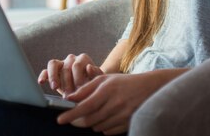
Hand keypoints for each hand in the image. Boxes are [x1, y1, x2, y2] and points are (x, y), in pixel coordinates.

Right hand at [37, 53, 103, 96]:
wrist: (88, 88)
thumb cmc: (94, 85)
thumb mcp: (98, 81)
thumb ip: (96, 75)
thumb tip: (89, 67)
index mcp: (83, 59)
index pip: (77, 66)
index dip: (77, 79)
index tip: (79, 91)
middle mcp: (71, 58)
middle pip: (65, 67)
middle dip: (67, 83)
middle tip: (69, 96)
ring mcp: (61, 64)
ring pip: (53, 64)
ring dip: (53, 76)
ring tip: (54, 87)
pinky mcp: (52, 71)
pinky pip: (45, 70)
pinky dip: (43, 75)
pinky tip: (41, 82)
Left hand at [57, 69, 186, 134]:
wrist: (150, 88)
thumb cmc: (124, 82)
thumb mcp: (105, 79)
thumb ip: (86, 88)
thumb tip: (69, 98)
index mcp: (107, 90)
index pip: (84, 106)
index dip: (70, 114)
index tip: (59, 120)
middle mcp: (115, 103)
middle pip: (89, 120)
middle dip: (78, 121)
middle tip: (73, 118)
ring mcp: (122, 115)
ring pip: (97, 127)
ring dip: (91, 123)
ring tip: (95, 113)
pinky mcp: (128, 124)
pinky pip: (107, 132)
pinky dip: (103, 128)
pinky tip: (106, 118)